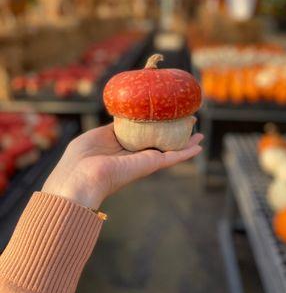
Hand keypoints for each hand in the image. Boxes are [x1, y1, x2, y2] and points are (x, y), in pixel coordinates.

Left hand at [42, 123, 202, 209]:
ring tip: (198, 133)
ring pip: (169, 149)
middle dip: (172, 132)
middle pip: (158, 141)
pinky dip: (186, 152)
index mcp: (120, 147)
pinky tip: (198, 146)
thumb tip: (127, 115)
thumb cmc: (81, 158)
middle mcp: (134, 154)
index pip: (142, 134)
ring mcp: (143, 160)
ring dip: (184, 141)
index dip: (153, 123)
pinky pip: (173, 157)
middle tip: (186, 121)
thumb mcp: (97, 135)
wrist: (80, 178)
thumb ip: (114, 127)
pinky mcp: (150, 164)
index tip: (162, 114)